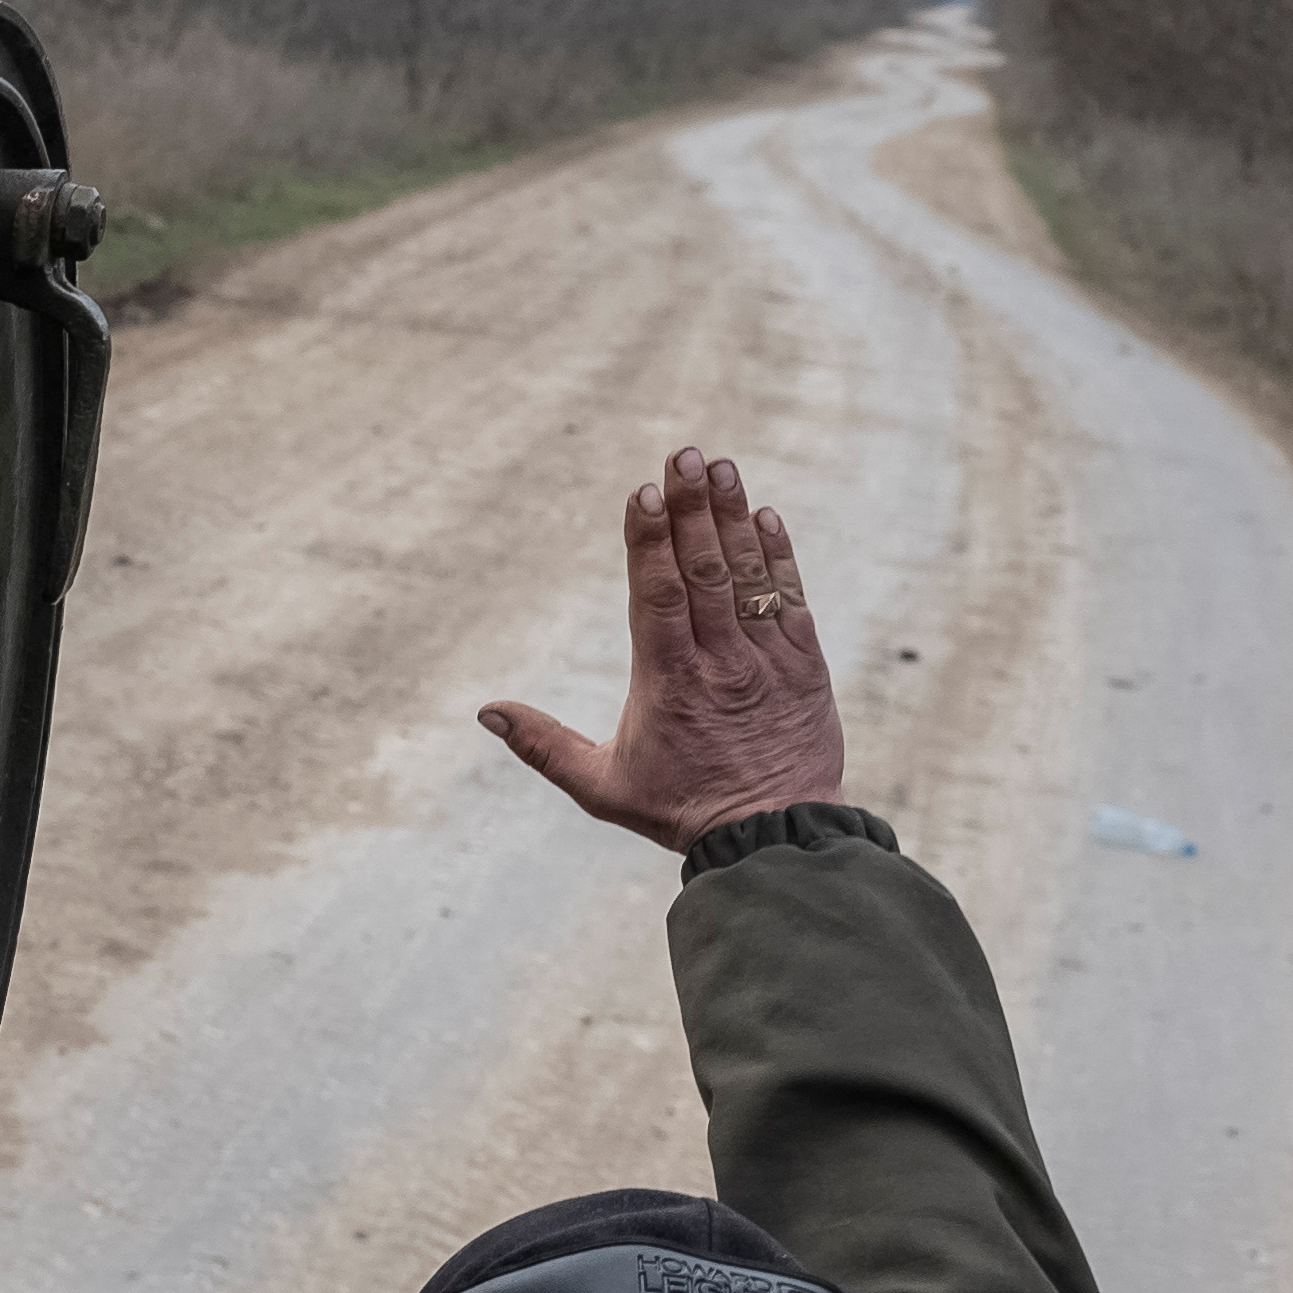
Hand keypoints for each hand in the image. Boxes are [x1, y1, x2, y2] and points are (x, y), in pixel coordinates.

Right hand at [482, 443, 846, 850]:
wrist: (774, 838)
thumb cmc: (681, 810)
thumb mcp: (602, 786)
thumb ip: (543, 745)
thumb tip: (487, 712)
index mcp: (668, 682)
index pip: (657, 596)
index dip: (651, 540)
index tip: (645, 492)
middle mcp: (719, 661)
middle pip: (702, 570)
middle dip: (691, 508)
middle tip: (685, 454)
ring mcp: (766, 659)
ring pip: (747, 575)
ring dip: (732, 516)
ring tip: (720, 467)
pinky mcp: (805, 665)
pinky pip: (790, 599)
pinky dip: (777, 555)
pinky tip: (764, 516)